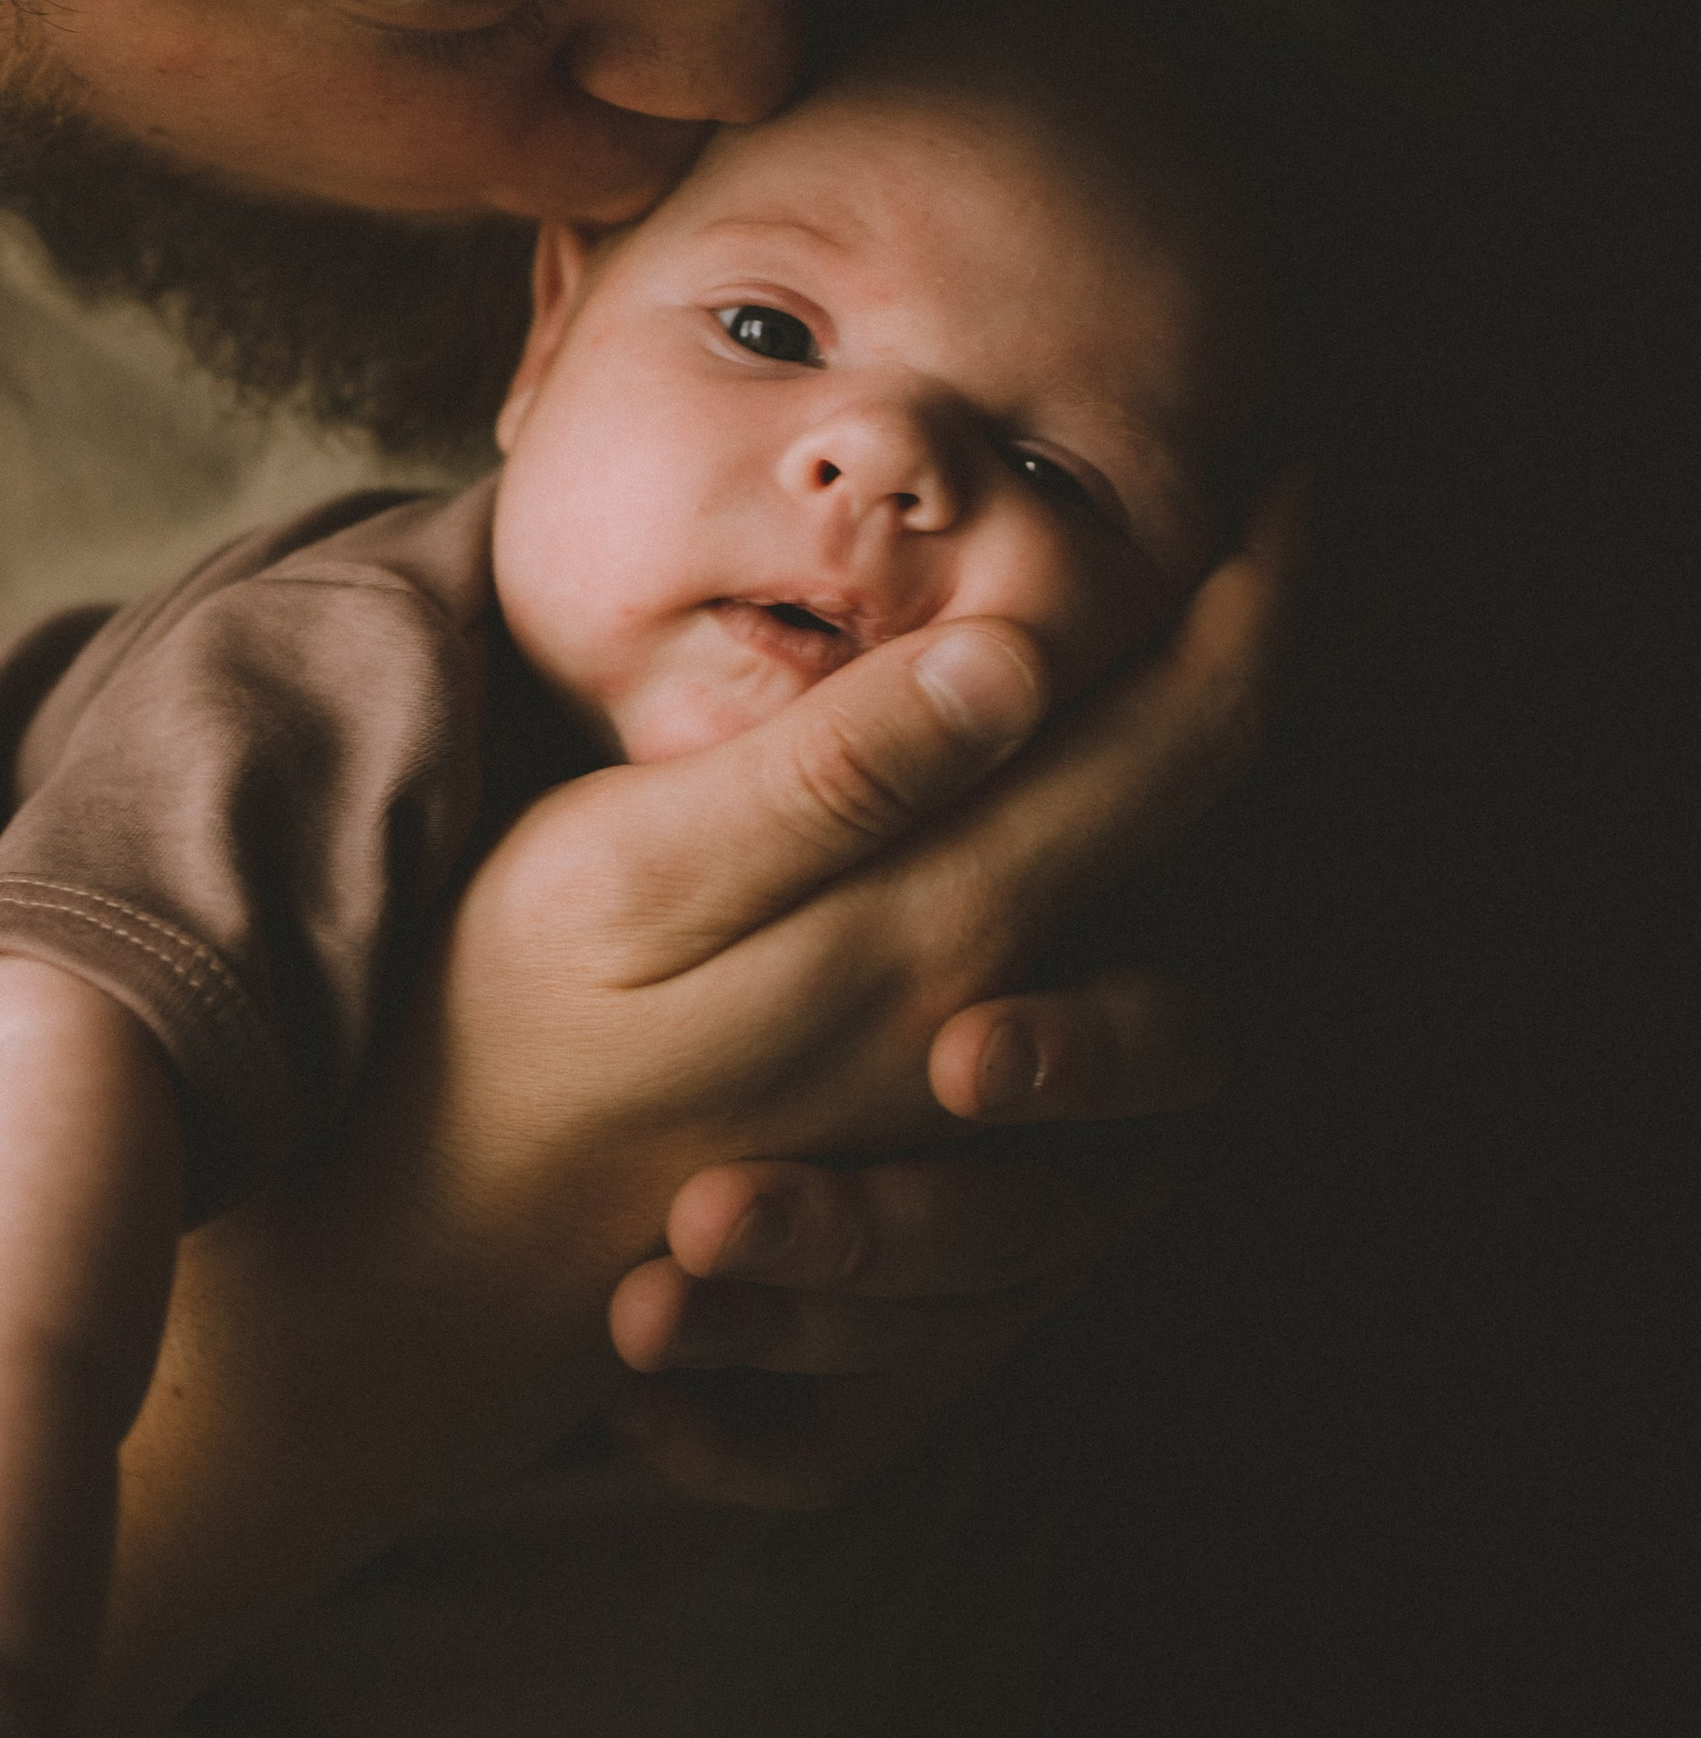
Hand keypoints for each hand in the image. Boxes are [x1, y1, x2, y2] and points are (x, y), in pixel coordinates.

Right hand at [586, 486, 1296, 1502]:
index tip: (1308, 465)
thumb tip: (1021, 654)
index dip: (1264, 595)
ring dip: (1225, 777)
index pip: (1178, 742)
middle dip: (1283, 658)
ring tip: (1229, 646)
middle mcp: (998, 1012)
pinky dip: (1147, 916)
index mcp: (940, 926)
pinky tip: (1106, 816)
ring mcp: (970, 1092)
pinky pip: (1104, 1032)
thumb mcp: (632, 882)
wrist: (422, 1272)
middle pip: (1206, 816)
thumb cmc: (491, 1036)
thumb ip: (831, 775)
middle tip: (1314, 518)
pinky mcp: (924, 1142)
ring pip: (1175, 921)